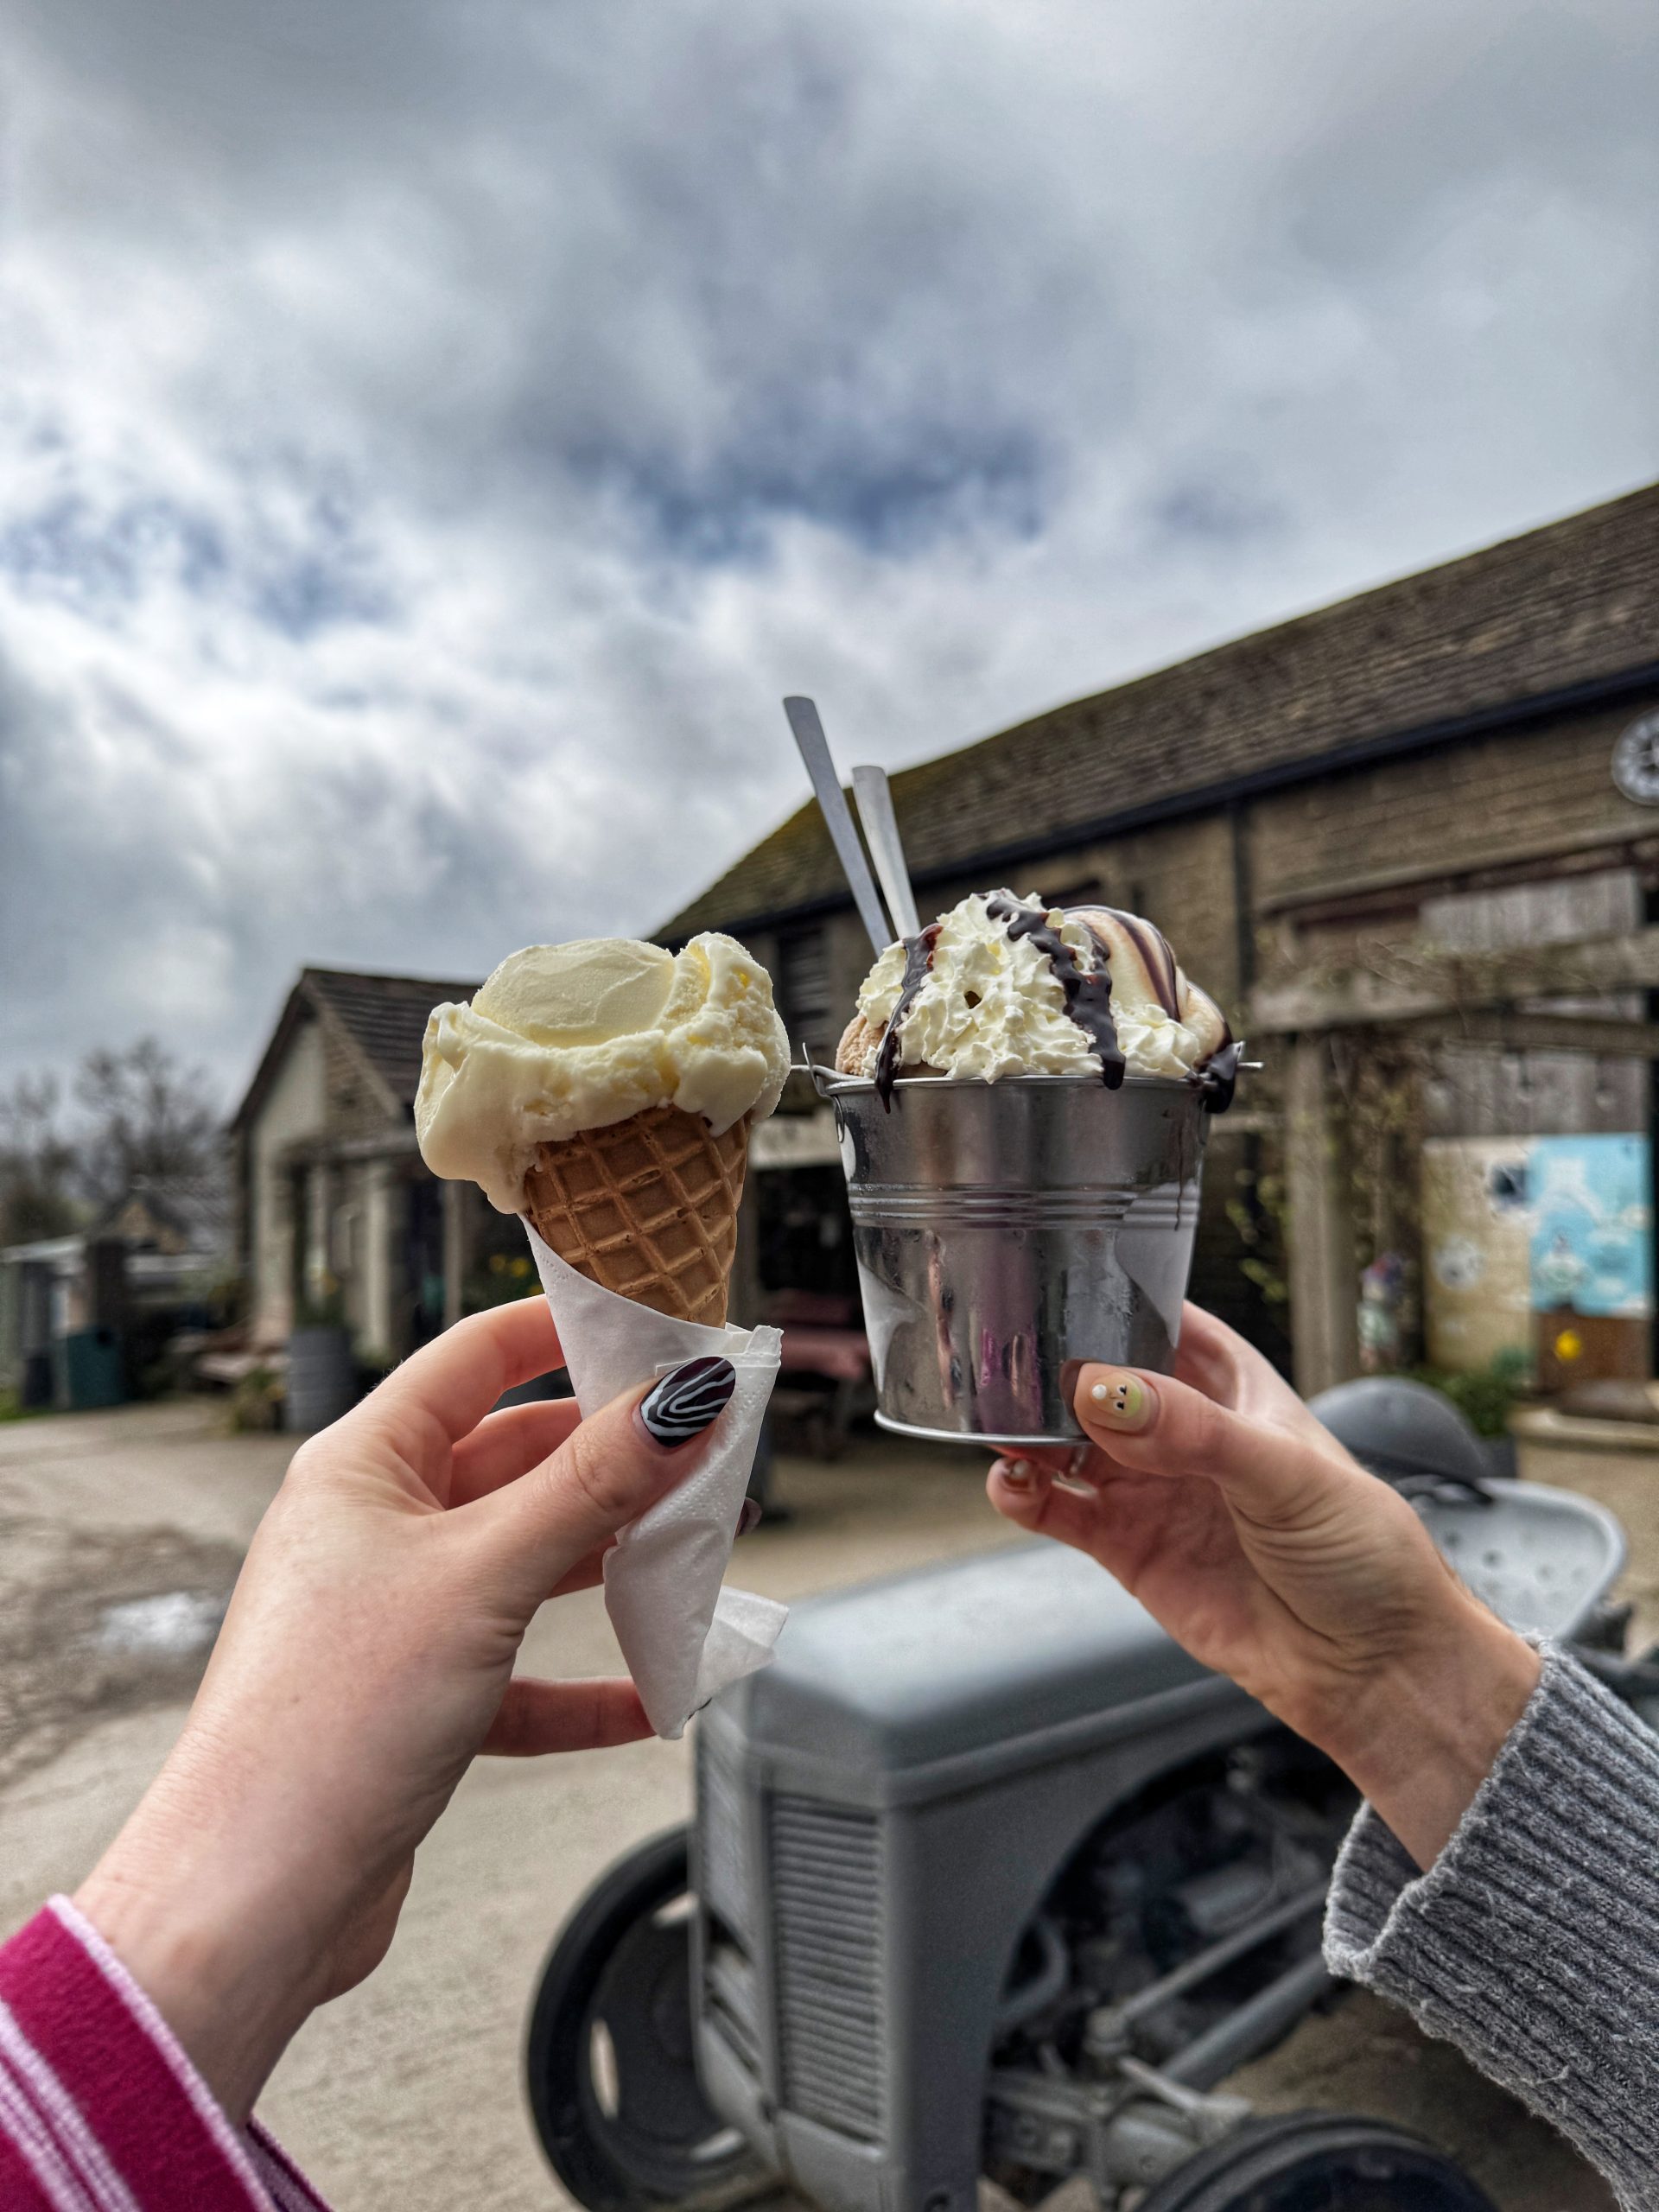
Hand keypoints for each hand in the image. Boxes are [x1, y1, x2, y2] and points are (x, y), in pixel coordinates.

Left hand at [75, 1299, 734, 2122]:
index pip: (477, 1357)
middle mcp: (371, 1529)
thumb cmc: (325, 1725)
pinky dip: (584, 1683)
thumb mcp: (483, 1578)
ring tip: (693, 1561)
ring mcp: (393, 1616)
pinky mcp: (413, 1702)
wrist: (252, 1900)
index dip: (566, 1332)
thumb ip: (592, 1486)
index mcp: (361, 1466)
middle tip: (703, 1455)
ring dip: (607, 1564)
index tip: (656, 1329)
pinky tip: (650, 1696)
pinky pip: (518, 1674)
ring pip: (524, 1561)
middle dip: (610, 1459)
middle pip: (514, 1458)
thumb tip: (679, 1400)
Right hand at [988, 1305, 1539, 1867]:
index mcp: (1230, 1381)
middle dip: (1049, 1369)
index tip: (1051, 1289)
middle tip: (1010, 1369)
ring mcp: (1150, 1487)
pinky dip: (1023, 1495)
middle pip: (1094, 1377)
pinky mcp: (1127, 1546)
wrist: (1369, 1667)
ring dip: (1027, 1431)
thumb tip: (1109, 1393)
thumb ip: (1196, 1433)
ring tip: (1004, 1429)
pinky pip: (1058, 1509)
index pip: (1155, 1316)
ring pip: (1065, 1440)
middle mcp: (1182, 1428)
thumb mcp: (1287, 1473)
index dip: (1105, 1299)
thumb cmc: (1362, 1552)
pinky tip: (1012, 1484)